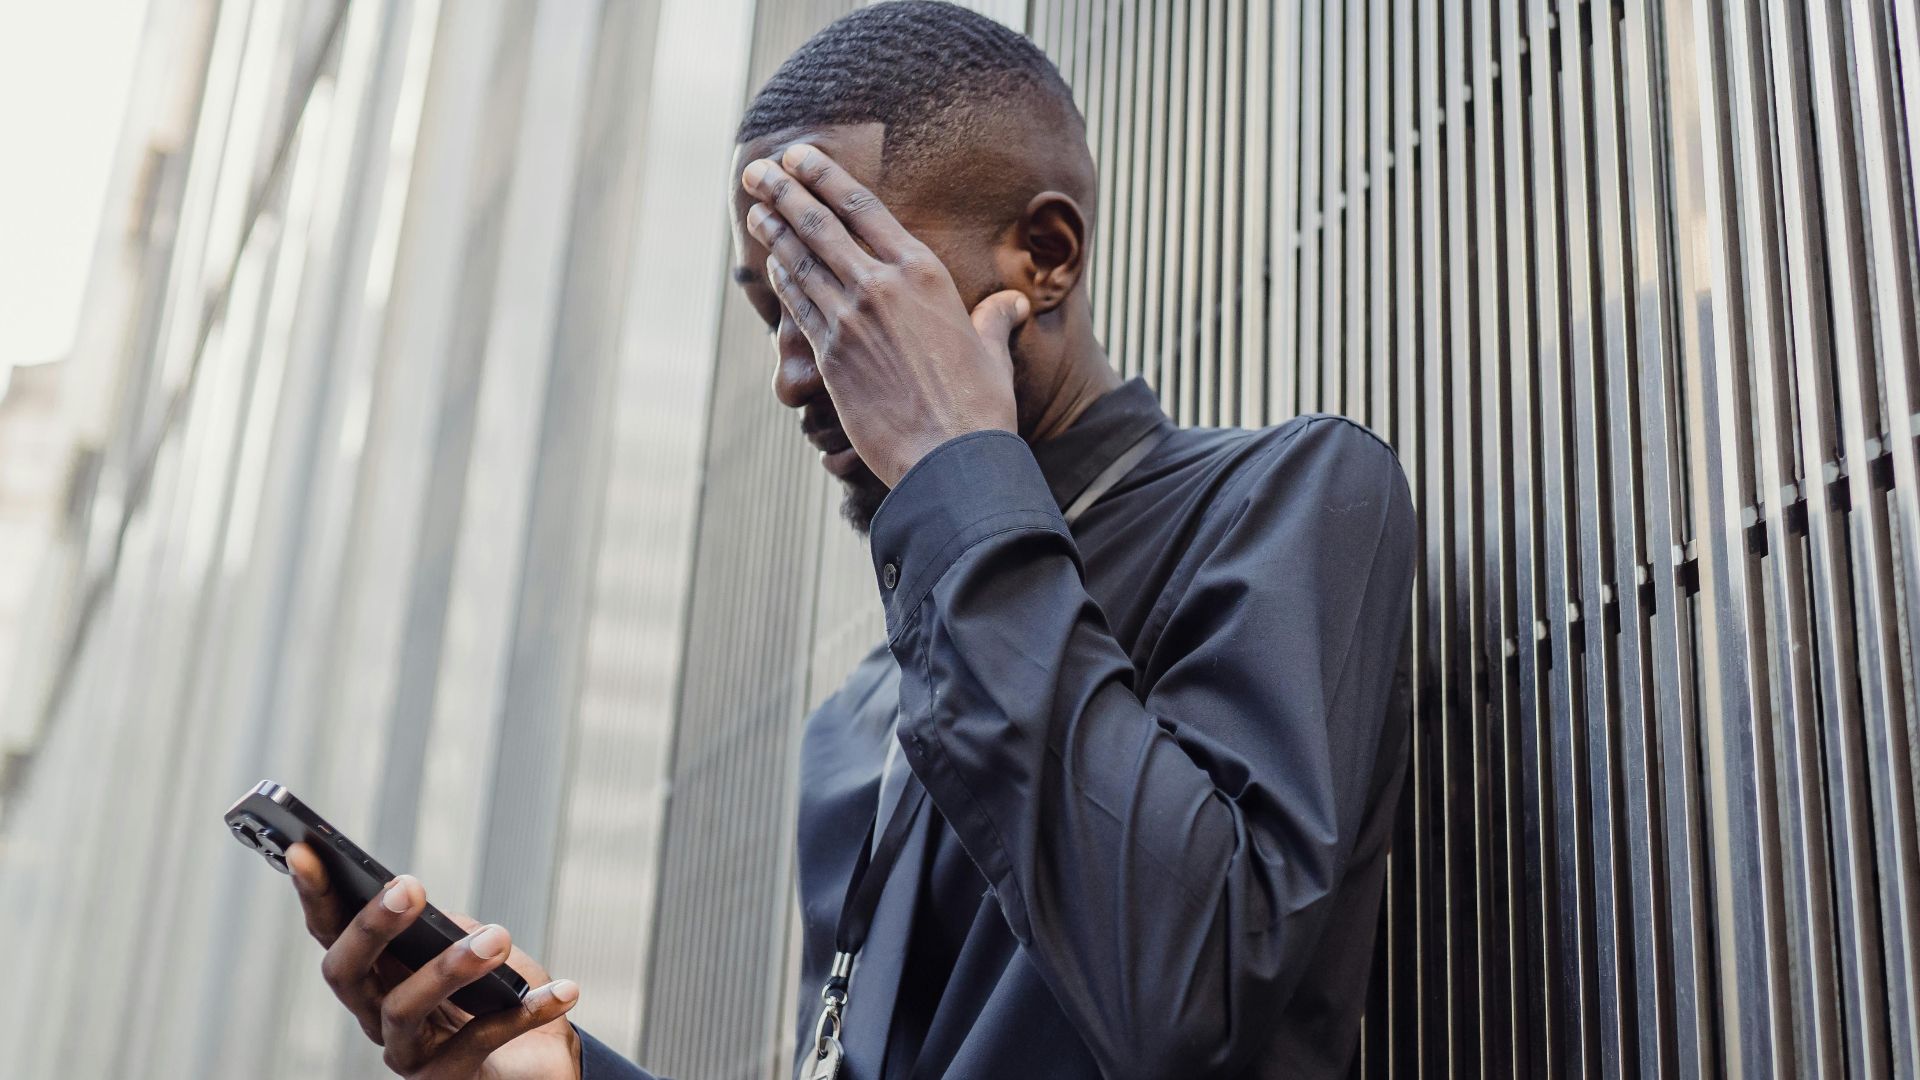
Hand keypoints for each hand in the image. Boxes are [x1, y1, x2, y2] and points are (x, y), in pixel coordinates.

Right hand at [287, 843, 581, 1078]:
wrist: (534, 1062)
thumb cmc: (493, 994)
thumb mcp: (466, 944)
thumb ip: (438, 924)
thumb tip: (417, 900)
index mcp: (373, 974)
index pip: (329, 931)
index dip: (313, 893)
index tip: (303, 848)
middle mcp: (374, 1015)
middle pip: (348, 973)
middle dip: (373, 927)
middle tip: (411, 887)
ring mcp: (406, 1052)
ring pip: (405, 1009)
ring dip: (450, 968)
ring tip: (496, 938)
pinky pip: (480, 1043)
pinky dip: (525, 1013)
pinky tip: (565, 990)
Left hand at [741, 143, 1030, 486]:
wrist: (951, 458)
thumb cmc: (980, 406)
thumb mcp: (992, 351)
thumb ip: (994, 319)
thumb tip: (1012, 305)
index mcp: (923, 272)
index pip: (862, 208)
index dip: (824, 176)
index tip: (799, 155)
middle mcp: (881, 286)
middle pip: (819, 224)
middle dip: (783, 190)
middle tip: (757, 171)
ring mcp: (850, 320)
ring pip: (800, 261)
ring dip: (773, 231)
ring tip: (754, 207)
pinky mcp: (830, 357)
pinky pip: (798, 306)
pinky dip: (782, 280)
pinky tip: (772, 265)